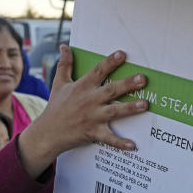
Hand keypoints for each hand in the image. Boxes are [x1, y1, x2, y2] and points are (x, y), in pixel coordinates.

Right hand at [17, 46, 147, 176]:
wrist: (47, 132)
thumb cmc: (55, 107)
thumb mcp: (59, 83)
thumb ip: (64, 64)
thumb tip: (64, 46)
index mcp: (82, 87)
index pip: (98, 71)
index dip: (110, 62)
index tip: (122, 54)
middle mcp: (89, 101)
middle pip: (111, 90)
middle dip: (127, 84)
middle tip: (143, 79)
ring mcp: (92, 117)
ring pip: (114, 111)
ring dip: (130, 108)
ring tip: (145, 104)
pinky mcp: (93, 133)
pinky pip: (109, 138)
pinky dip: (120, 143)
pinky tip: (133, 145)